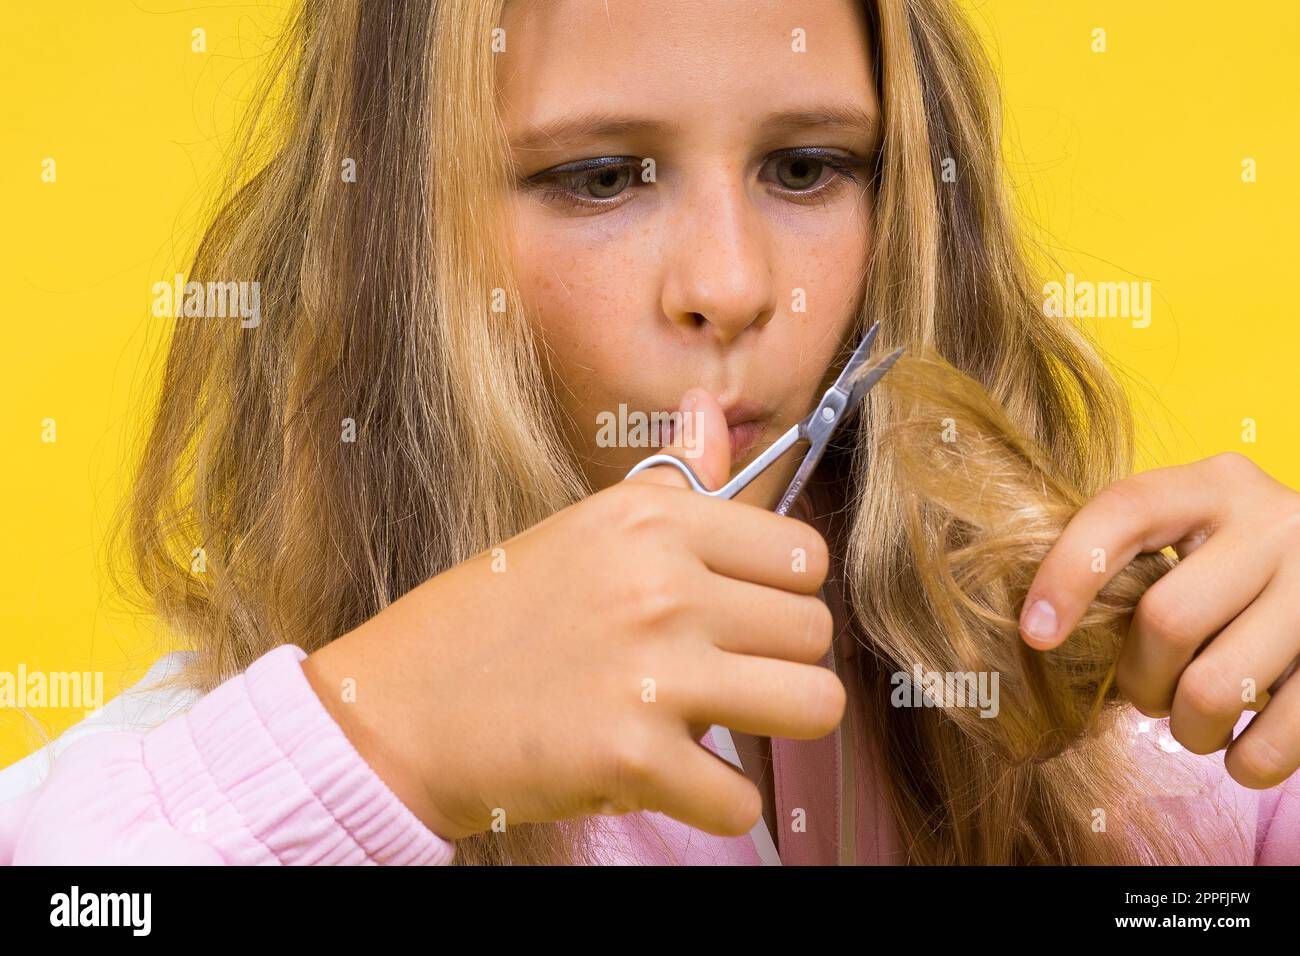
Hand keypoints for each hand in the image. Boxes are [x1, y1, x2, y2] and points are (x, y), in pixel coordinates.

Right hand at [303, 386, 842, 840]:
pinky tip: (669, 780)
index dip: (783, 593)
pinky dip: (714, 805)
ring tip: (716, 724)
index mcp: (652, 519)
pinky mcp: (632, 757)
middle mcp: (661, 584)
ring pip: (815, 708)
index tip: (743, 614)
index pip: (804, 554)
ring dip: (774, 727)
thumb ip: (669, 482)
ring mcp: (651, 671)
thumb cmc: (490, 619)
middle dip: (779, 662)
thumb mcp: (580, 528)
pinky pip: (743, 802)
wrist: (396, 712)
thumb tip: (710, 408)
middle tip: (720, 675)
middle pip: (815, 632)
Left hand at [1020, 451, 1299, 788]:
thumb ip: (1135, 561)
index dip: (1068, 574)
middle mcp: (1275, 525)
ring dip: (1189, 727)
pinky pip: (1281, 737)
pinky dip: (1247, 762)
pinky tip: (1241, 752)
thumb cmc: (1237, 570)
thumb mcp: (1192, 536)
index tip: (1036, 636)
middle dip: (1141, 679)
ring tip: (1196, 723)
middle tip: (1149, 694)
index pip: (1126, 511)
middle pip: (1167, 619)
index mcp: (1215, 486)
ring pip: (1216, 687)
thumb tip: (1046, 631)